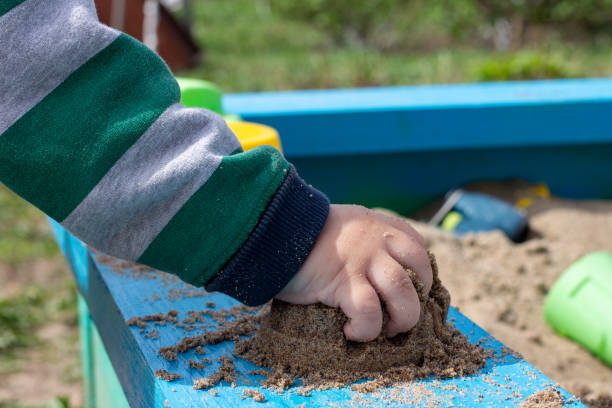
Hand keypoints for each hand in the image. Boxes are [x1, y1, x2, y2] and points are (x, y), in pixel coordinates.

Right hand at [276, 204, 432, 341]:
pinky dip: (366, 329)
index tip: (408, 296)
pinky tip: (351, 332)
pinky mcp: (343, 281)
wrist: (273, 229)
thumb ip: (367, 242)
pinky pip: (369, 312)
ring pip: (402, 292)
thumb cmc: (305, 234)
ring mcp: (362, 260)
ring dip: (401, 319)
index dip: (421, 279)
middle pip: (419, 273)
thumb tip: (380, 274)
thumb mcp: (345, 227)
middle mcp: (377, 240)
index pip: (418, 251)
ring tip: (384, 330)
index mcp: (380, 226)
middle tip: (399, 319)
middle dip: (417, 303)